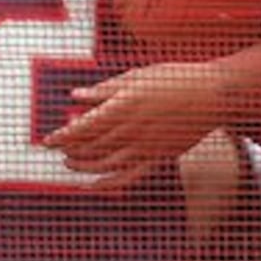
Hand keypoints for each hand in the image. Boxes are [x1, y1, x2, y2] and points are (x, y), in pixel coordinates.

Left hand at [44, 61, 229, 185]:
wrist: (213, 94)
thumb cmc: (175, 79)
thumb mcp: (137, 76)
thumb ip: (105, 89)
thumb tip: (76, 95)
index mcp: (123, 105)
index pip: (83, 126)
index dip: (62, 136)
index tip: (47, 140)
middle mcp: (131, 129)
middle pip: (91, 145)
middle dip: (69, 149)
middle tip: (55, 149)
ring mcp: (144, 146)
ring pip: (104, 163)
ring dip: (82, 165)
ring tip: (69, 163)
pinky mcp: (157, 157)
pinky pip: (127, 176)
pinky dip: (106, 183)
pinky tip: (91, 185)